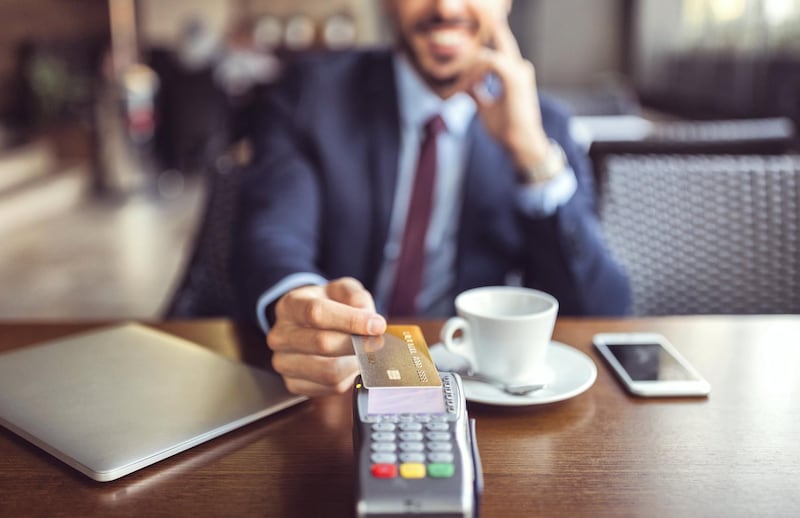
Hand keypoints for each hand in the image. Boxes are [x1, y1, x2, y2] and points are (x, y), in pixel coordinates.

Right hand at [266, 277, 386, 395]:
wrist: (310, 325)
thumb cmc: (328, 306)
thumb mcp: (342, 290)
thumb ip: (357, 298)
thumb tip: (371, 322)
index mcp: (290, 306)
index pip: (316, 313)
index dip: (351, 320)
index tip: (377, 325)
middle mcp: (280, 336)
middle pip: (323, 344)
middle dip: (357, 344)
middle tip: (378, 342)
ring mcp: (283, 362)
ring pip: (329, 371)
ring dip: (355, 363)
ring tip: (363, 353)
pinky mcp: (293, 385)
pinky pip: (331, 387)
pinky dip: (348, 378)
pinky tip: (349, 364)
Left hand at [456, 18, 550, 169]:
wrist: (520, 142)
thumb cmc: (506, 128)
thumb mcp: (485, 108)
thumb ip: (476, 94)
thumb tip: (464, 87)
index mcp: (514, 74)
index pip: (495, 50)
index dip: (473, 58)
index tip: (457, 74)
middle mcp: (519, 67)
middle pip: (495, 40)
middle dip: (470, 53)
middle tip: (453, 67)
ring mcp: (518, 70)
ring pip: (484, 54)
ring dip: (467, 69)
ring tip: (459, 87)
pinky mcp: (514, 76)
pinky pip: (488, 62)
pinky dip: (473, 74)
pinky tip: (466, 87)